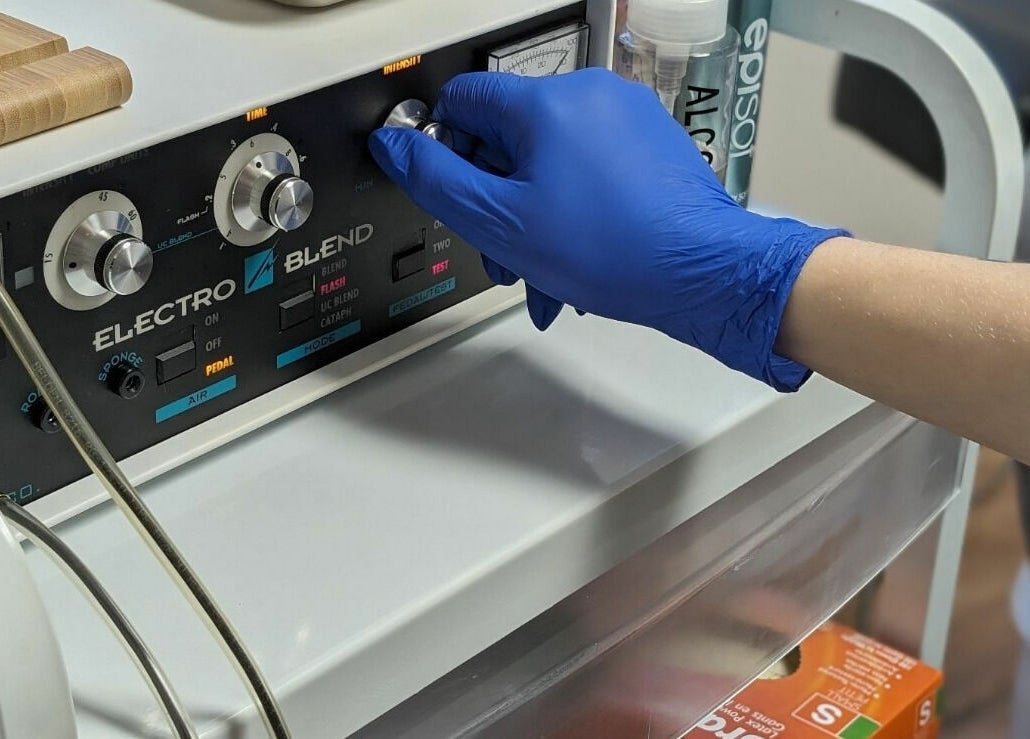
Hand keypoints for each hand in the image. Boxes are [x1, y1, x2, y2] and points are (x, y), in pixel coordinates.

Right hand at [368, 68, 846, 390]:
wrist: (705, 274)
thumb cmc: (617, 250)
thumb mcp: (500, 222)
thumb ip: (436, 179)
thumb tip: (395, 145)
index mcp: (545, 104)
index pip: (462, 101)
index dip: (442, 149)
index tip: (447, 190)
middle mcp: (589, 97)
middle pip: (508, 139)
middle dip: (494, 203)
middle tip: (500, 252)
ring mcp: (626, 120)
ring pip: (549, 164)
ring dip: (533, 220)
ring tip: (541, 273)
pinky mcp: (651, 148)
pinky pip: (589, 173)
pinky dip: (572, 214)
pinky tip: (575, 264)